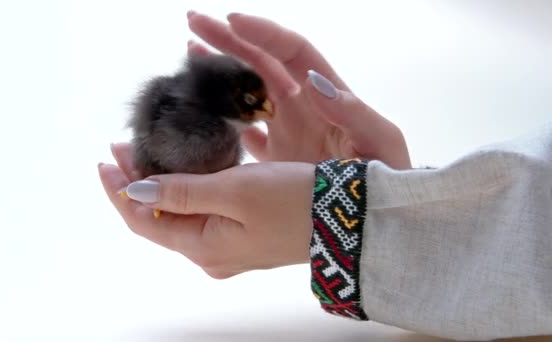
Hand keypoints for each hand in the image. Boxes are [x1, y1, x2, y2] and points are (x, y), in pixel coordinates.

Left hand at [99, 143, 314, 278]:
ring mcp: (229, 246)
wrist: (350, 221)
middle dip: (136, 183)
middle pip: (158, 218)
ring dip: (161, 184)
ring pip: (180, 214)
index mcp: (203, 246)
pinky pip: (202, 213)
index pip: (142, 219)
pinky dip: (186, 190)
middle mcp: (211, 253)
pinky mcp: (246, 234)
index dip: (119, 189)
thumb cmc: (296, 203)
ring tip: (148, 153)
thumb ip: (182, 191)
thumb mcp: (235, 190)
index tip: (106, 158)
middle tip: (124, 146)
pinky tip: (185, 170)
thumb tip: (134, 191)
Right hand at [186, 12, 410, 168]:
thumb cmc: (387, 181)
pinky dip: (223, 121)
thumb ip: (354, 113)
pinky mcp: (275, 158)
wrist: (377, 219)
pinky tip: (201, 114)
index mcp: (325, 95)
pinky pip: (244, 132)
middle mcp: (302, 106)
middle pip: (261, 61)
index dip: (262, 33)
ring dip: (220, 72)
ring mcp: (286, 130)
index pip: (291, 51)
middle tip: (194, 22)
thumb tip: (314, 84)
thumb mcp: (381, 143)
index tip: (231, 21)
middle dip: (228, 39)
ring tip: (191, 55)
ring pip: (247, 92)